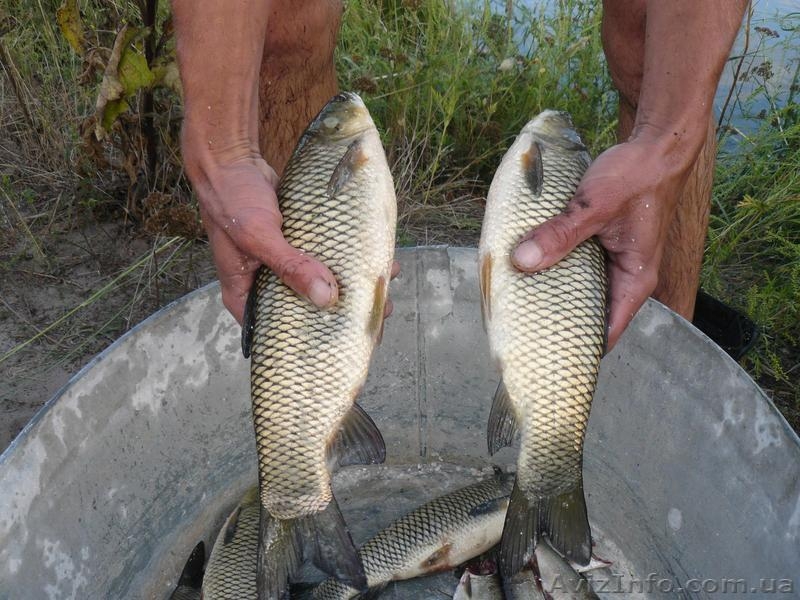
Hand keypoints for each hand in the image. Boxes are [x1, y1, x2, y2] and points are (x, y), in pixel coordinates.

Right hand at [188, 153, 400, 325]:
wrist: (231, 159)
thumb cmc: (231, 199)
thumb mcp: (258, 236)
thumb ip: (290, 266)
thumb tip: (326, 297)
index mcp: (245, 294)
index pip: (277, 330)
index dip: (310, 339)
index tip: (345, 342)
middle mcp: (264, 283)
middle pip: (304, 307)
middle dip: (339, 311)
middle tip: (372, 316)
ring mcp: (281, 263)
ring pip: (317, 281)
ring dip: (348, 284)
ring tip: (381, 288)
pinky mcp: (297, 242)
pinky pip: (323, 256)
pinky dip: (344, 258)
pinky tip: (371, 260)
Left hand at [511, 137, 689, 349]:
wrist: (656, 146)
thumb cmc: (637, 176)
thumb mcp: (594, 207)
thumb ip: (560, 234)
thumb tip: (521, 261)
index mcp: (634, 280)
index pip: (607, 333)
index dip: (577, 349)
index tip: (544, 357)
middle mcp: (625, 277)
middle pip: (589, 314)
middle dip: (557, 323)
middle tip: (520, 332)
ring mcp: (614, 262)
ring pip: (580, 289)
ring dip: (553, 293)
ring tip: (517, 305)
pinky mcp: (602, 245)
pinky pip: (576, 267)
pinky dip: (555, 269)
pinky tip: (529, 269)